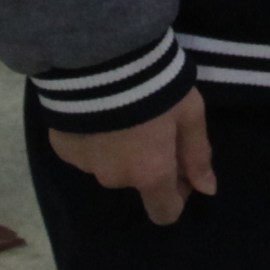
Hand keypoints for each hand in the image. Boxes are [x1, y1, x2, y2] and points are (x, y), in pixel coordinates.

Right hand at [50, 87, 216, 228]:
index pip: (164, 212)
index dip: (175, 196)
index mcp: (150, 174)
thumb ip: (197, 154)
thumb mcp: (189, 113)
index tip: (178, 169)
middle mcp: (116, 178)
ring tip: (120, 111)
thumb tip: (207, 190)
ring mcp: (85, 165)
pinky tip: (96, 109)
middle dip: (145, 161)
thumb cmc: (156, 85)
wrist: (99, 56)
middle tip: (149, 124)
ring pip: (108, 164)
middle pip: (136, 181)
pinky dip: (92, 136)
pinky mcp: (62, 147)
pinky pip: (83, 149)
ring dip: (117, 148)